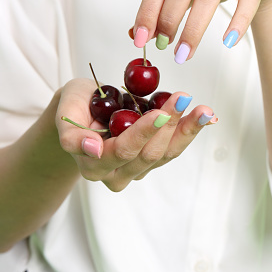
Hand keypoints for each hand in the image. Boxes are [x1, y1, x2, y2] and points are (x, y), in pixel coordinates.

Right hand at [56, 79, 216, 190]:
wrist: (83, 112)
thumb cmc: (75, 107)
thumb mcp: (66, 112)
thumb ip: (71, 133)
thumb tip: (92, 148)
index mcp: (93, 164)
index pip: (122, 150)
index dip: (143, 132)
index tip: (160, 112)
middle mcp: (116, 173)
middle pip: (149, 154)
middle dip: (169, 124)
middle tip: (183, 97)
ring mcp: (136, 169)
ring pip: (166, 154)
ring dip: (186, 129)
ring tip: (203, 109)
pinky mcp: (152, 160)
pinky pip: (173, 148)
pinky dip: (189, 131)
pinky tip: (205, 117)